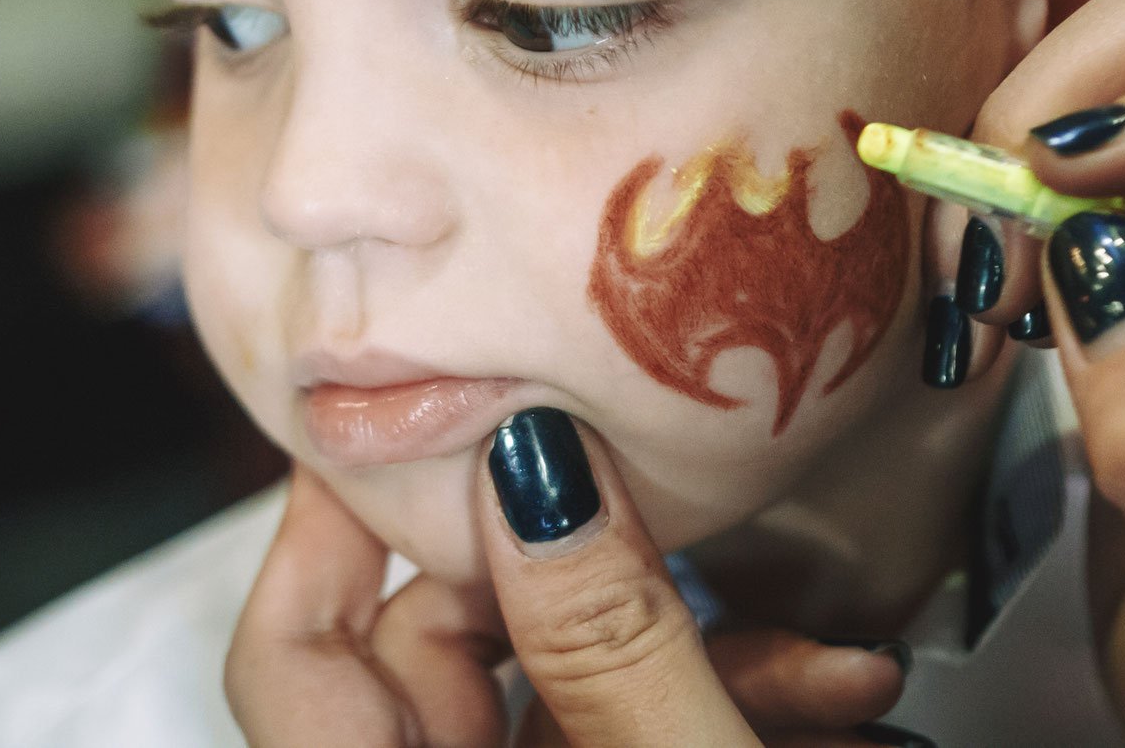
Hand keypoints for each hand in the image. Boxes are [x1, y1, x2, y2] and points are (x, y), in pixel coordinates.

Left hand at [226, 423, 916, 747]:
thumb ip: (612, 643)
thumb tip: (529, 470)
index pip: (293, 663)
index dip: (327, 524)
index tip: (392, 409)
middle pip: (440, 663)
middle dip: (581, 582)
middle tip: (655, 496)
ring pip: (559, 703)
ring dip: (693, 657)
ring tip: (825, 663)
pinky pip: (626, 743)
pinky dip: (717, 710)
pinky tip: (831, 703)